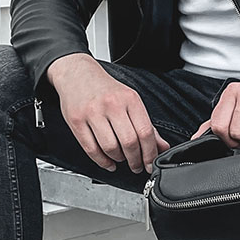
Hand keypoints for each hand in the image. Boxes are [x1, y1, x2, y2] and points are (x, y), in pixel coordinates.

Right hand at [47, 54, 169, 173]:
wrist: (76, 73)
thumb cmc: (105, 89)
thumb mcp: (130, 101)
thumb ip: (147, 126)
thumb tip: (162, 147)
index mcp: (129, 99)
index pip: (145, 132)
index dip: (150, 153)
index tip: (150, 164)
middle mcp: (111, 105)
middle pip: (129, 142)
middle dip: (135, 161)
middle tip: (137, 166)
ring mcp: (93, 113)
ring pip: (110, 148)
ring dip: (118, 160)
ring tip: (121, 159)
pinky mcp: (77, 121)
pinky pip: (91, 149)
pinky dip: (102, 161)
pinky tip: (108, 162)